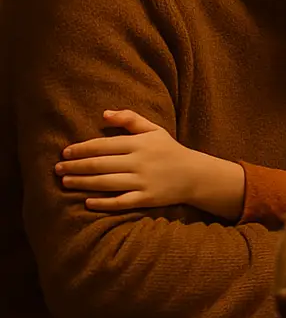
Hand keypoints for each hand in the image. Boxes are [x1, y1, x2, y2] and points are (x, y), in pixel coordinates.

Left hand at [56, 110, 245, 217]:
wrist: (196, 175)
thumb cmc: (170, 151)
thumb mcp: (154, 130)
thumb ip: (130, 119)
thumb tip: (104, 114)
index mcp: (139, 144)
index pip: (103, 145)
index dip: (81, 149)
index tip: (65, 152)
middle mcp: (139, 162)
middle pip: (99, 165)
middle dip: (75, 166)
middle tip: (57, 169)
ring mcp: (143, 181)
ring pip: (105, 183)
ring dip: (82, 183)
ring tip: (65, 182)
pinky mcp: (147, 198)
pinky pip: (120, 202)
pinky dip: (102, 203)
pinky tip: (87, 201)